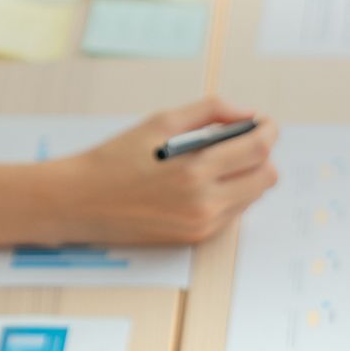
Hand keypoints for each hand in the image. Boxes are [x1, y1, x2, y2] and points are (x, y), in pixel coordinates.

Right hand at [59, 97, 278, 245]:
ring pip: (253, 196)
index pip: (258, 150)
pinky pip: (232, 213)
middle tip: (246, 140)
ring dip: (247, 175)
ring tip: (221, 160)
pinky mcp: (196, 239)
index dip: (269, 131)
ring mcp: (202, 225)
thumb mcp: (160, 122)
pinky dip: (230, 194)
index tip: (267, 122)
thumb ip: (209, 111)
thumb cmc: (116, 158)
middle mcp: (204, 203)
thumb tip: (247, 113)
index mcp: (195, 170)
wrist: (80, 203)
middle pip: (266, 177)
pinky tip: (205, 182)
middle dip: (263, 154)